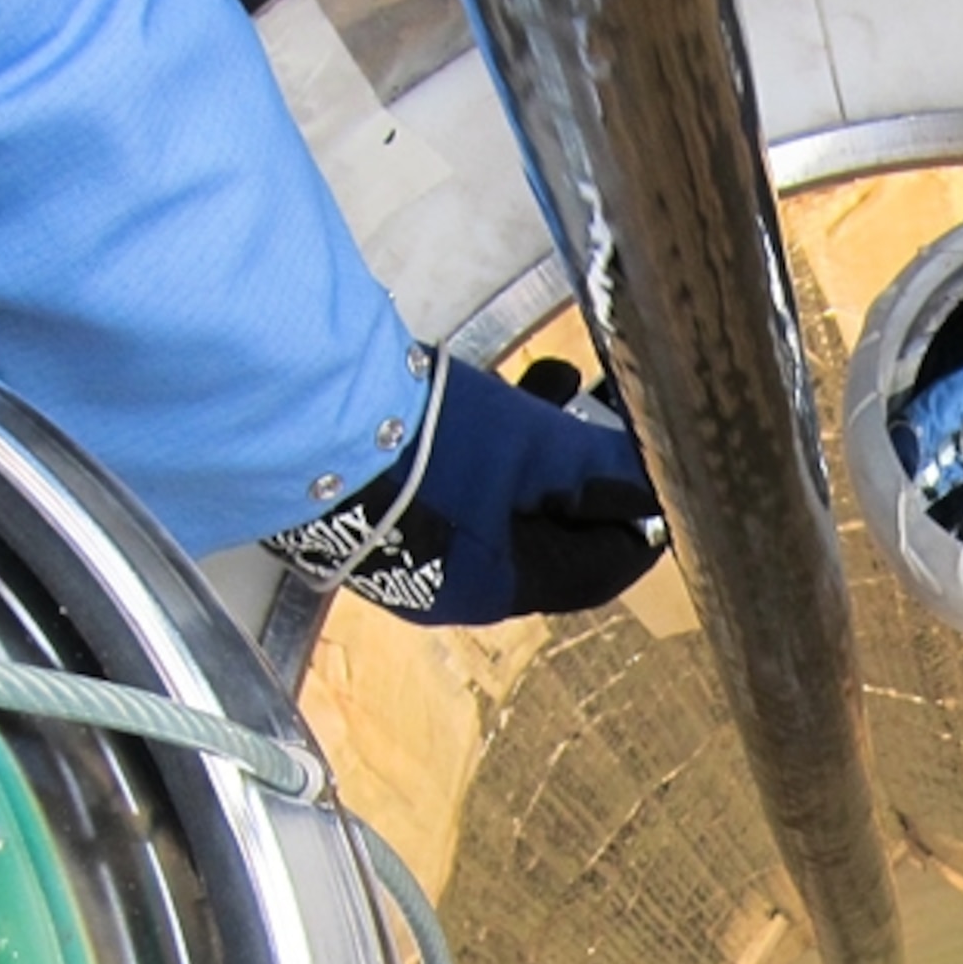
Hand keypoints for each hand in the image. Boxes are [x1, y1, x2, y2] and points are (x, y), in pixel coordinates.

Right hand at [265, 355, 666, 626]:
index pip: (600, 569)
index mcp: (503, 586)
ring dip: (541, 443)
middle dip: (589, 468)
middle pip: (554, 529)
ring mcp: (415, 548)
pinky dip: (490, 441)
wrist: (293, 419)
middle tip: (611, 406)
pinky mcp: (381, 505)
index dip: (640, 518)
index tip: (669, 470)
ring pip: (507, 498)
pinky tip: (494, 387)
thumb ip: (600, 467)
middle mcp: (460, 582)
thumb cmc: (428, 445)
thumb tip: (662, 483)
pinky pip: (460, 480)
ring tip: (555, 377)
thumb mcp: (532, 447)